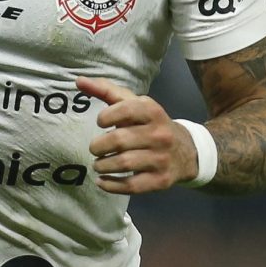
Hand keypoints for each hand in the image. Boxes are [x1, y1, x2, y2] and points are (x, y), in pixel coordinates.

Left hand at [76, 77, 193, 194]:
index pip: (125, 109)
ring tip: (98, 164)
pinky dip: (111, 185)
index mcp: (153, 111)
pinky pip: (131, 185)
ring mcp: (161, 158)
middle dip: (99, 146)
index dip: (106, 116)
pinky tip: (102, 181)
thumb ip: (107, 91)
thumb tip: (79, 81)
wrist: (186, 151)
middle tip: (95, 149)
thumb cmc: (150, 125)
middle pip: (119, 140)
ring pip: (123, 163)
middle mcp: (160, 134)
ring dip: (102, 166)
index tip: (101, 123)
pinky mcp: (161, 180)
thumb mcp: (135, 105)